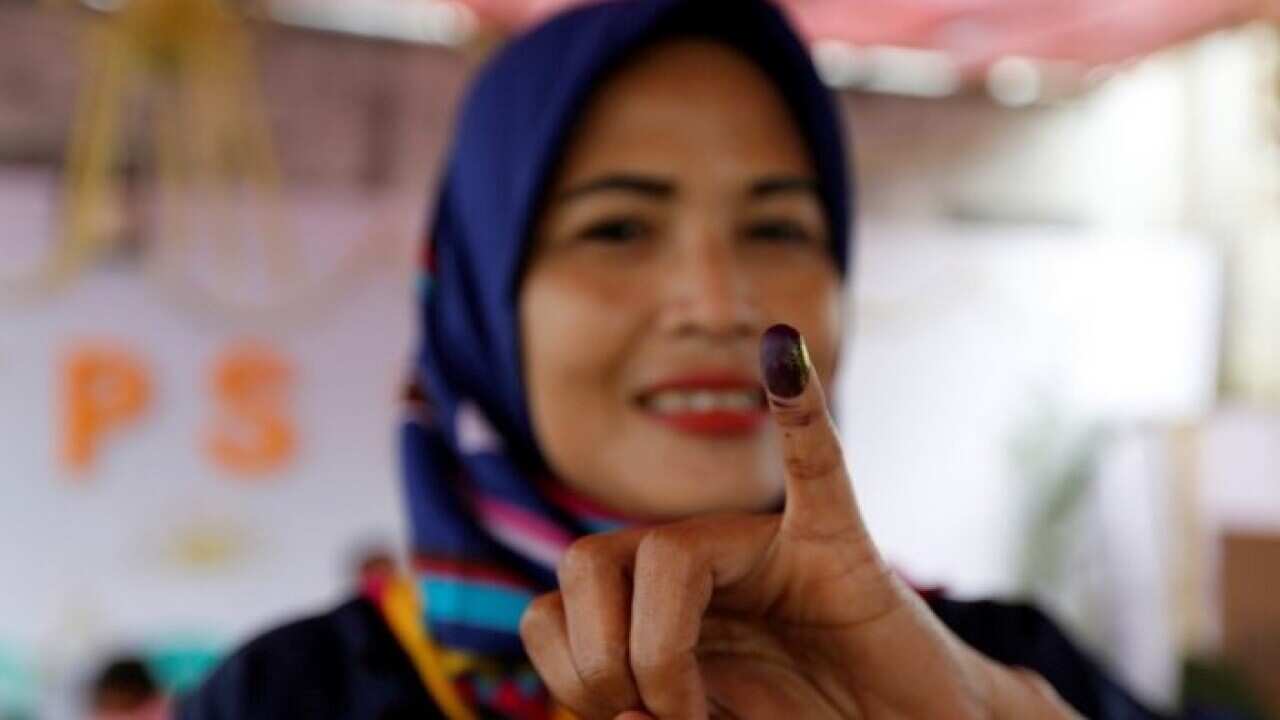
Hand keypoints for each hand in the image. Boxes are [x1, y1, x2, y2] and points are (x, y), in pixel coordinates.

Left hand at [520, 324, 1079, 718]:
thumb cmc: (813, 719)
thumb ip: (664, 717)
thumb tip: (616, 717)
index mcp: (657, 602)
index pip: (557, 604)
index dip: (571, 668)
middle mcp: (698, 562)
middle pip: (590, 559)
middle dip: (603, 657)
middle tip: (661, 712)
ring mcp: (765, 547)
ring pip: (665, 550)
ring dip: (658, 646)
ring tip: (696, 710)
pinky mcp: (839, 544)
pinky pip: (817, 464)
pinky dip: (800, 410)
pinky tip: (784, 353)